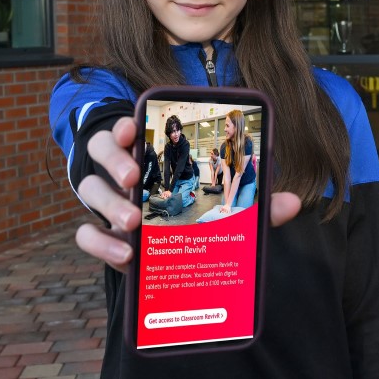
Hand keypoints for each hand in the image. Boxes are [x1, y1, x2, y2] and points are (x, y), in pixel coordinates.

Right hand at [73, 117, 302, 272]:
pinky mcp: (101, 233)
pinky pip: (85, 233)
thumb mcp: (225, 199)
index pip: (127, 126)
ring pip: (88, 188)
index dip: (126, 123)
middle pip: (101, 149)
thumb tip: (293, 203)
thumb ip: (255, 200)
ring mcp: (108, 200)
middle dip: (114, 160)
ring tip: (132, 223)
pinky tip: (125, 255)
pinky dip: (100, 244)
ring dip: (108, 203)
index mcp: (152, 151)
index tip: (132, 127)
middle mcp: (122, 170)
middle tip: (134, 179)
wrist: (166, 240)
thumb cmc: (196, 206)